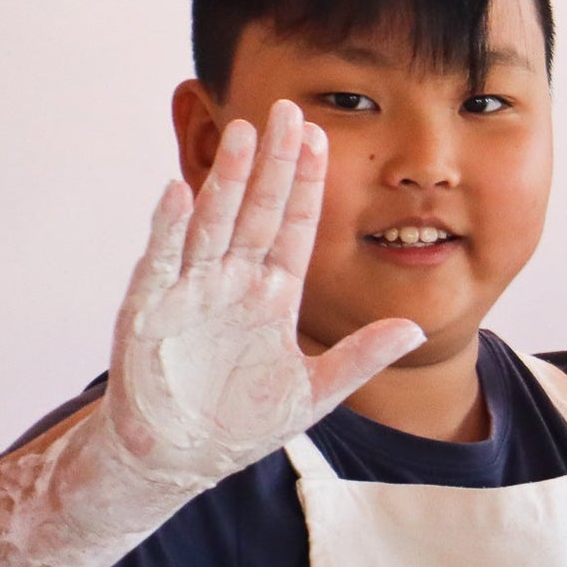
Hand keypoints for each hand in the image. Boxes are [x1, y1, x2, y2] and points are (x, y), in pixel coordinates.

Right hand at [103, 100, 424, 490]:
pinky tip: (180, 192)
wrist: (178, 457)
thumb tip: (415, 328)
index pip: (294, 229)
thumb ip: (362, 357)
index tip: (321, 139)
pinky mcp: (150, 310)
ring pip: (212, 223)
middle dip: (272, 162)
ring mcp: (190, 291)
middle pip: (256, 210)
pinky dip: (169, 229)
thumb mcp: (315, 391)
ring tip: (243, 132)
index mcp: (271, 296)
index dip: (306, 185)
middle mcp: (232, 282)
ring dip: (226, 180)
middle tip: (288, 109)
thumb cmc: (240, 423)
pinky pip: (162, 262)